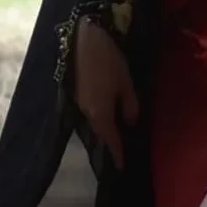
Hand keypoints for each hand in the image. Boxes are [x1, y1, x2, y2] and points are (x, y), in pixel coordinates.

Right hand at [72, 19, 138, 170]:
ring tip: (115, 134)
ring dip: (104, 129)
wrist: (84, 39)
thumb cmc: (109, 61)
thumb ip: (130, 106)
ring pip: (93, 122)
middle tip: (120, 150)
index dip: (117, 153)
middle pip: (99, 132)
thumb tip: (130, 123)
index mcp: (99, 113)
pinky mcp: (76, 93)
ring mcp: (78, 102)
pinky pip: (89, 112)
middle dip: (109, 142)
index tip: (121, 167)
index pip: (110, 139)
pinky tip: (106, 114)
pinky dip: (99, 117)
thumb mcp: (126, 83)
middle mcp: (85, 112)